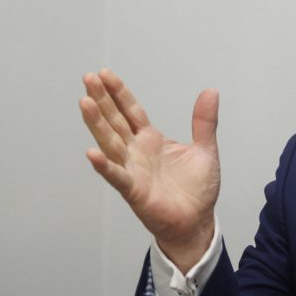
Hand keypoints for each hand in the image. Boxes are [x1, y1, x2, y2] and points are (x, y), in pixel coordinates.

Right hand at [79, 69, 219, 271]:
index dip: (118, 93)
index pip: (131, 111)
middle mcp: (137, 152)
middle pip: (115, 121)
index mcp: (152, 140)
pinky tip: (92, 153)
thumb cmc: (196, 190)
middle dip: (102, 100)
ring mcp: (133, 170)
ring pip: (111, 142)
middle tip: (88, 78)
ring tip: (84, 102)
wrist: (197, 221)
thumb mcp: (205, 149)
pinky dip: (105, 166)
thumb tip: (210, 91)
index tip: (105, 74)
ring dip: (97, 123)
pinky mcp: (135, 191)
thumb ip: (204, 121)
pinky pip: (117, 176)